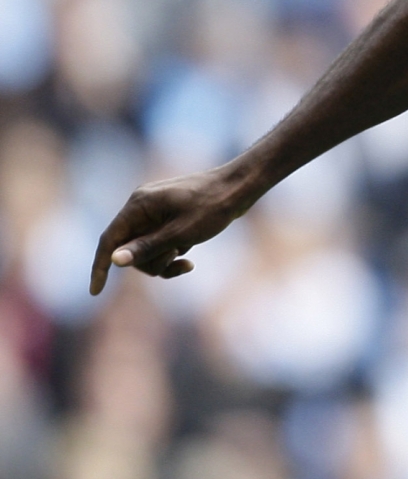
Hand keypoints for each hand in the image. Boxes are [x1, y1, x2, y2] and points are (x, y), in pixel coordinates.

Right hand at [90, 167, 255, 294]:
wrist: (240, 187)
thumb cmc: (213, 207)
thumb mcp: (180, 233)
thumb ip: (146, 248)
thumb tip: (115, 260)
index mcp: (138, 205)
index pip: (109, 240)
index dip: (100, 266)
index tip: (96, 291)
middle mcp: (142, 206)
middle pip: (128, 248)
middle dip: (149, 262)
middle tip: (175, 261)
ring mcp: (155, 212)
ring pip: (145, 249)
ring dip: (162, 261)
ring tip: (186, 260)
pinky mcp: (168, 218)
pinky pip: (159, 244)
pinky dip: (170, 255)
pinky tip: (189, 260)